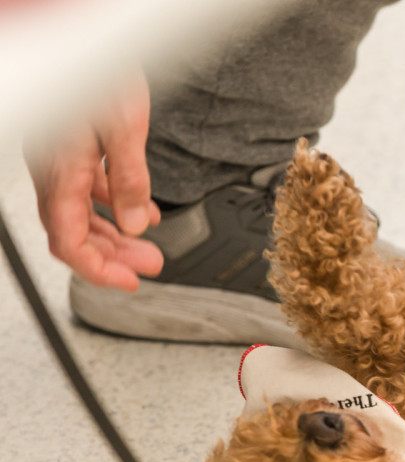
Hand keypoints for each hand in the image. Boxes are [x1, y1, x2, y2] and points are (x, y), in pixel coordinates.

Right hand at [25, 71, 161, 290]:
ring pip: (82, 210)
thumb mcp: (124, 128)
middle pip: (75, 230)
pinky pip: (89, 186)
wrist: (78, 34)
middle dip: (112, 255)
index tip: (128, 282)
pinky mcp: (71, 146)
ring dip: (115, 232)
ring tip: (149, 247)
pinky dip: (114, 203)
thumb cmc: (95, 72)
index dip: (96, 269)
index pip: (68, 240)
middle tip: (148, 267)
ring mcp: (60, 158)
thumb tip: (137, 223)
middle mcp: (53, 169)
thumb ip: (129, 179)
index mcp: (60, 171)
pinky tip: (140, 210)